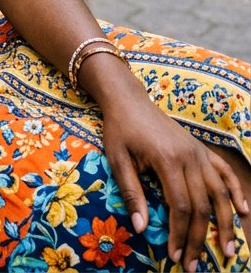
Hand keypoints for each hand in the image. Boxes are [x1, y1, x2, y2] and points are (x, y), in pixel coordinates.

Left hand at [101, 96, 246, 269]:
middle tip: (194, 264)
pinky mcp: (201, 148)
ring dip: (226, 223)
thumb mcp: (117, 159)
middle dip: (199, 238)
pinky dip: (235, 191)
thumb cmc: (120, 129)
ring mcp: (199, 152)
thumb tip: (141, 228)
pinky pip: (224, 171)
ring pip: (219, 192)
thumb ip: (132, 193)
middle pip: (202, 205)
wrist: (128, 99)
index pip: (181, 206)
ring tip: (229, 249)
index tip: (175, 256)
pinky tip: (243, 209)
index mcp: (167, 159)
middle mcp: (189, 157)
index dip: (179, 234)